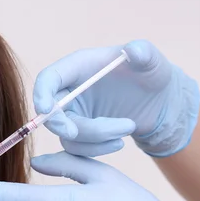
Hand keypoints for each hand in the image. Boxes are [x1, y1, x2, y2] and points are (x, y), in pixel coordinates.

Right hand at [33, 40, 199, 156]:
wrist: (158, 101)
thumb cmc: (152, 74)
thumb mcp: (152, 61)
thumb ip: (143, 52)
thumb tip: (133, 50)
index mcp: (78, 67)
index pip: (48, 78)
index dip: (41, 93)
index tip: (45, 109)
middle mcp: (69, 91)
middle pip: (51, 112)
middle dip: (62, 125)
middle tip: (75, 133)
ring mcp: (73, 114)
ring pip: (67, 135)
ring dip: (95, 138)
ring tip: (128, 128)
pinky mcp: (81, 134)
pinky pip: (77, 149)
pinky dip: (96, 150)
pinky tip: (119, 143)